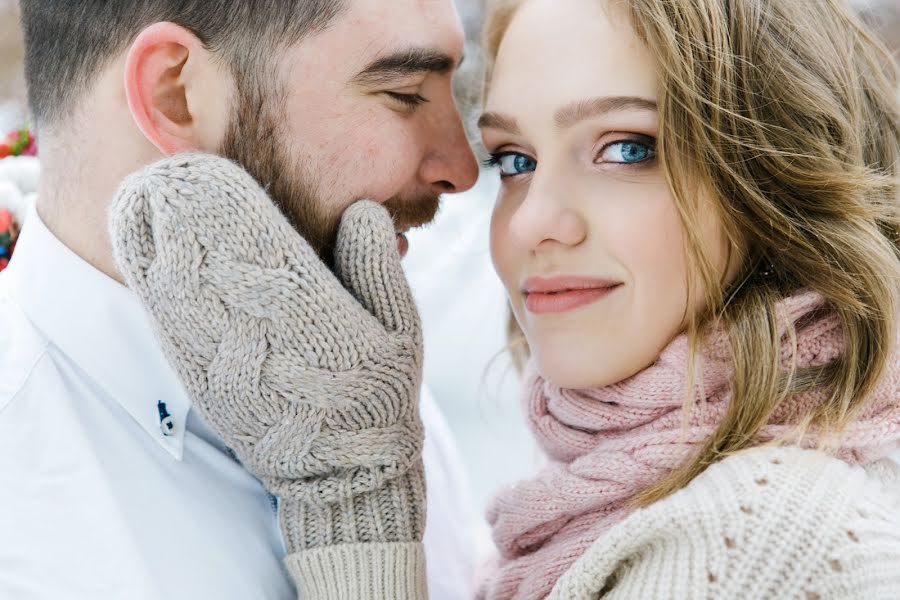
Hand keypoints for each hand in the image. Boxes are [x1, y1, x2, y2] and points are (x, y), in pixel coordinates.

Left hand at [109, 153, 424, 551]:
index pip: (257, 245)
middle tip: (170, 170)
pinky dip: (150, 283)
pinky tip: (142, 253)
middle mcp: (257, 332)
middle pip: (206, 261)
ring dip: (158, 240)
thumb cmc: (376, 393)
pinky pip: (167, 324)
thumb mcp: (401, 329)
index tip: (211, 168)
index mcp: (310, 314)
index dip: (228, 204)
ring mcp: (222, 359)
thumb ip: (378, 267)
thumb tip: (361, 208)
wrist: (340, 468)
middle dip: (184, 212)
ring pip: (176, 289)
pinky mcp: (201, 379)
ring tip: (146, 196)